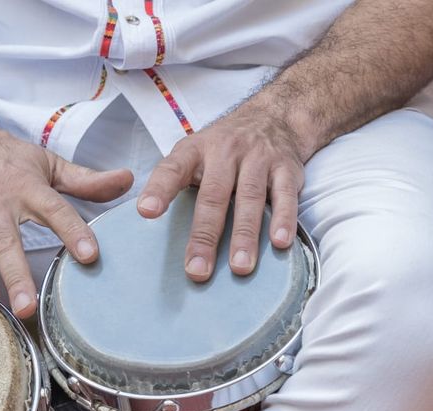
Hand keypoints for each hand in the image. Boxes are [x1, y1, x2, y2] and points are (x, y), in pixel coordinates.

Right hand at [0, 123, 133, 317]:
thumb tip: (128, 181)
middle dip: (17, 272)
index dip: (73, 231)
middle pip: (7, 238)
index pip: (55, 210)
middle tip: (28, 306)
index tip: (90, 255)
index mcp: (27, 186)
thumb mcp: (46, 163)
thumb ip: (86, 181)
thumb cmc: (3, 156)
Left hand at [136, 109, 305, 280]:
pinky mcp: (286, 168)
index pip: (173, 169)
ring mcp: (258, 158)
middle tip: (197, 270)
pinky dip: (284, 219)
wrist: (271, 118)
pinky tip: (280, 243)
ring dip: (244, 235)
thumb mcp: (193, 154)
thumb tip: (148, 222)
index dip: (159, 190)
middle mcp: (225, 152)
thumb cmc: (222, 149)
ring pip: (249, 198)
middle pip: (213, 195)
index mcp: (195, 150)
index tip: (147, 212)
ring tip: (239, 267)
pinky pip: (285, 196)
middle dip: (205, 235)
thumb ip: (174, 182)